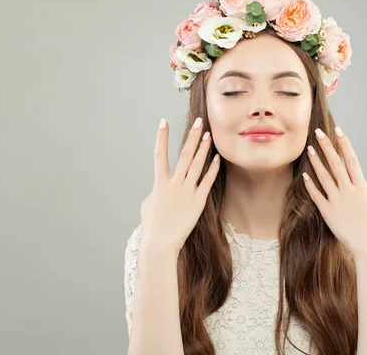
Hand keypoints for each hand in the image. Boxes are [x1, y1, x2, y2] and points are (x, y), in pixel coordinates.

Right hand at [139, 116, 220, 256]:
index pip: (159, 155)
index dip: (161, 138)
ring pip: (197, 165)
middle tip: (199, 122)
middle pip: (184, 155)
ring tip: (209, 135)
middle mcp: (173, 184)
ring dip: (203, 149)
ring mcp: (186, 192)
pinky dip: (212, 169)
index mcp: (159, 184)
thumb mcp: (149, 204)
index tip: (163, 122)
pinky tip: (217, 158)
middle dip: (192, 137)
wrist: (160, 243)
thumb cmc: (152, 226)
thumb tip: (162, 185)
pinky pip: (207, 182)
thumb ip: (157, 189)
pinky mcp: (198, 202)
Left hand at [302, 126, 366, 257]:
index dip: (345, 144)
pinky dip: (310, 185)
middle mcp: (349, 191)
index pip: (352, 160)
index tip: (338, 131)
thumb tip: (359, 186)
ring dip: (316, 161)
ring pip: (324, 176)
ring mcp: (338, 201)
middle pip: (335, 163)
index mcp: (362, 187)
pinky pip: (316, 196)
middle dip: (326, 146)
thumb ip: (364, 193)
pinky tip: (304, 175)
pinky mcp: (328, 213)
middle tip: (317, 132)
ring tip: (309, 148)